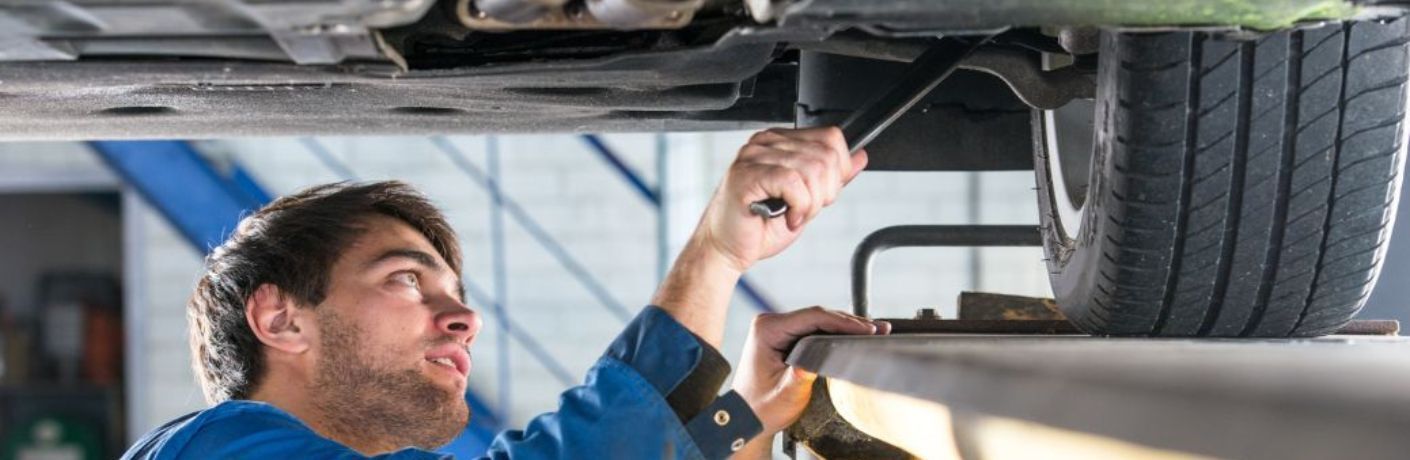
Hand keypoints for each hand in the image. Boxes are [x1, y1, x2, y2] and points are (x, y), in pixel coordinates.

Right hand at [695, 127, 867, 272]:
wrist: (725, 250)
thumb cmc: (758, 227)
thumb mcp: (806, 200)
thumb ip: (832, 177)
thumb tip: (859, 157)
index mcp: (779, 142)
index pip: (830, 138)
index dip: (838, 170)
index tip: (822, 195)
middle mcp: (765, 143)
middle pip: (826, 155)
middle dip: (826, 192)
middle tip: (805, 211)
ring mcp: (753, 156)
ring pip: (812, 169)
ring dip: (811, 203)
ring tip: (794, 215)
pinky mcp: (746, 175)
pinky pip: (793, 182)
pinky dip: (799, 206)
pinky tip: (787, 217)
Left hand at [731, 307, 890, 437]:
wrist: (746, 416)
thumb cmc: (761, 407)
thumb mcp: (784, 394)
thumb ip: (801, 376)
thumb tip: (820, 360)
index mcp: (767, 330)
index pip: (813, 317)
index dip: (843, 322)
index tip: (867, 330)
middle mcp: (770, 323)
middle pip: (819, 315)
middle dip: (850, 323)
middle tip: (880, 330)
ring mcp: (778, 328)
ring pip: (819, 320)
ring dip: (846, 326)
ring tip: (875, 330)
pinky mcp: (785, 335)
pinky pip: (814, 328)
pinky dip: (835, 332)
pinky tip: (854, 335)